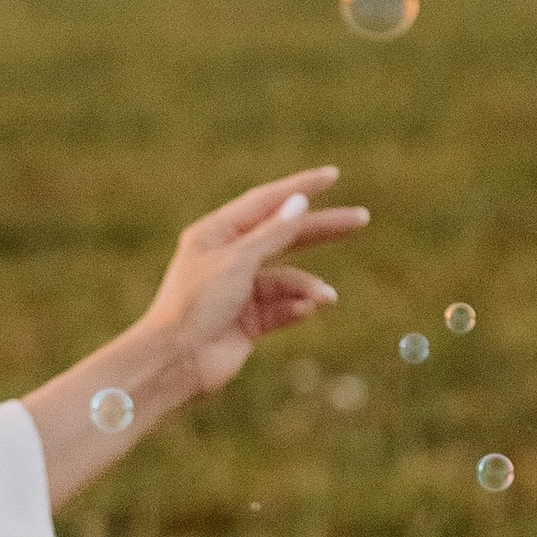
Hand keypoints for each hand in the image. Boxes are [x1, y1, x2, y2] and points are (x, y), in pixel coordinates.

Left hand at [140, 168, 369, 399]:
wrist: (176, 360)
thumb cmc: (197, 304)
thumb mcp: (238, 261)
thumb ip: (273, 234)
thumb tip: (300, 202)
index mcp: (217, 233)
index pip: (266, 202)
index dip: (301, 188)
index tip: (333, 176)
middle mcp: (228, 257)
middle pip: (284, 235)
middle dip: (321, 230)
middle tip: (360, 220)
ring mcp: (239, 290)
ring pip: (286, 279)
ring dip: (307, 286)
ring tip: (327, 298)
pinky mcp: (247, 321)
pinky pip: (281, 308)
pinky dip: (296, 308)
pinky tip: (307, 311)